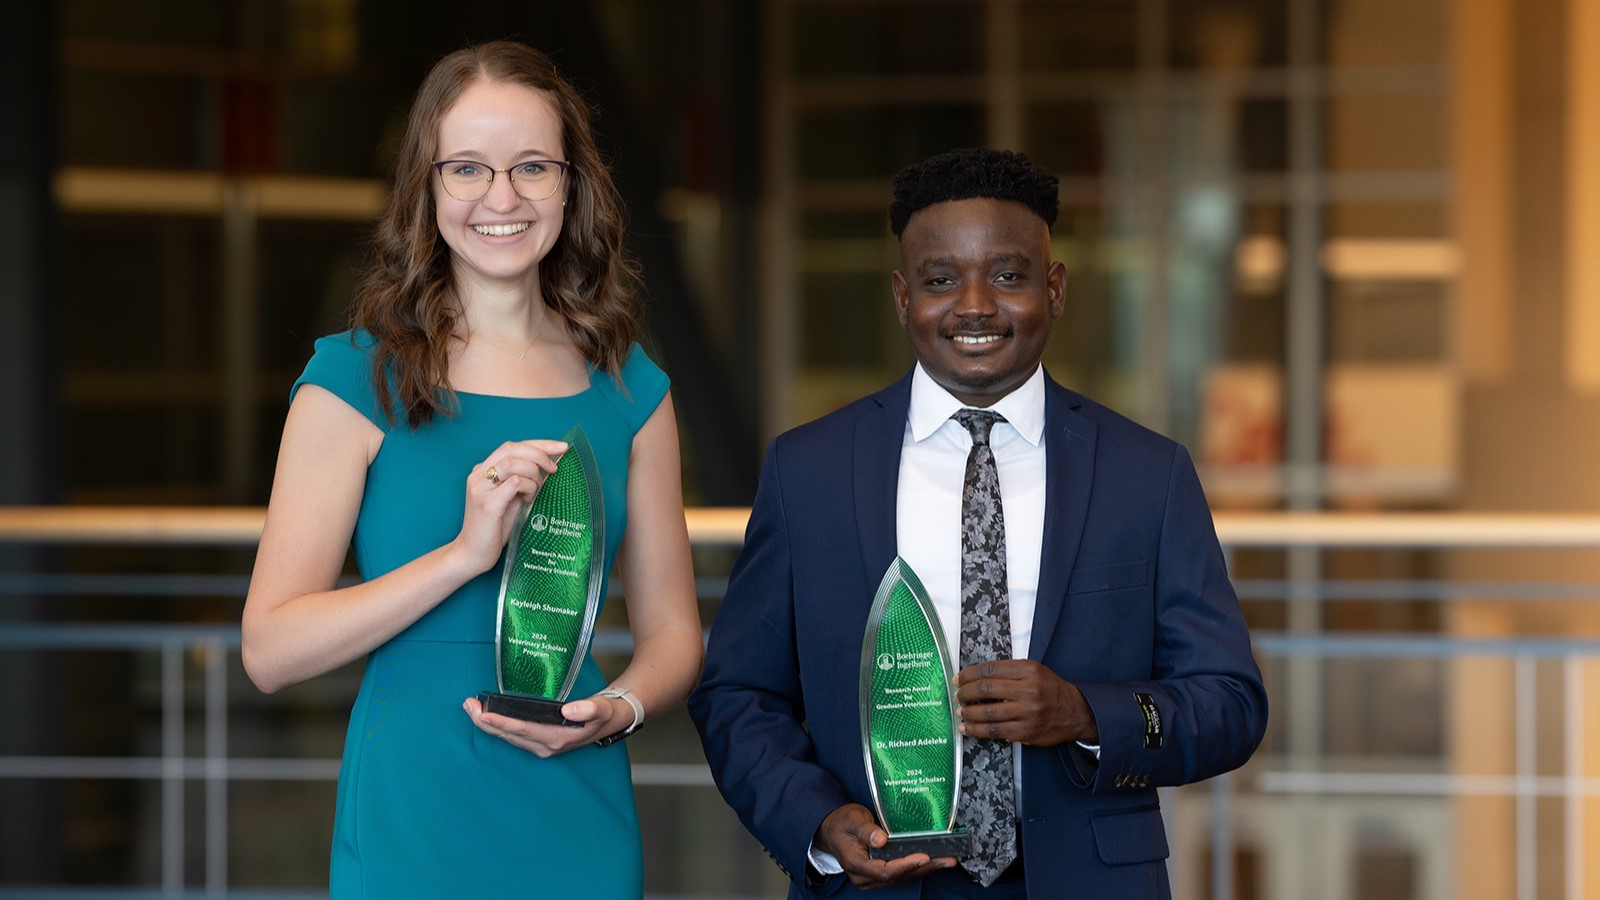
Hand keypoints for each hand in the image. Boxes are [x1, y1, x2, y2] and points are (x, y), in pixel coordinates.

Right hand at [450, 439, 567, 574]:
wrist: (473, 553)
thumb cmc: (494, 527)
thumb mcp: (511, 498)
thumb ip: (522, 481)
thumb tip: (549, 467)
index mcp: (483, 470)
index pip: (513, 446)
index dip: (539, 444)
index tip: (562, 447)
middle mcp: (478, 474)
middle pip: (512, 448)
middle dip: (540, 453)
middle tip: (555, 469)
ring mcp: (480, 488)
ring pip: (514, 463)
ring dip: (534, 473)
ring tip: (537, 489)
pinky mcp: (487, 503)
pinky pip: (515, 483)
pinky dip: (528, 487)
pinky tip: (529, 499)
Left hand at [461, 692, 622, 757]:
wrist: (611, 721)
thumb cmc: (605, 714)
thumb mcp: (603, 709)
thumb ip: (590, 708)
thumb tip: (568, 710)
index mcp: (558, 739)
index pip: (524, 731)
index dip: (503, 722)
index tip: (485, 714)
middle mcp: (545, 746)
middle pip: (509, 735)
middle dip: (486, 722)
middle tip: (468, 705)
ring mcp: (540, 745)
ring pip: (508, 736)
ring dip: (488, 723)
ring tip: (471, 707)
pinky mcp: (538, 740)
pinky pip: (512, 735)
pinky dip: (497, 724)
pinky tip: (486, 714)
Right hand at [813, 803, 955, 888]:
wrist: (831, 830)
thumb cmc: (841, 823)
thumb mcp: (851, 820)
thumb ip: (865, 829)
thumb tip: (881, 839)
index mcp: (856, 863)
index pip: (885, 870)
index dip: (906, 865)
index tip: (924, 856)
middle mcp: (865, 876)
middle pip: (898, 876)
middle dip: (924, 867)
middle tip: (946, 859)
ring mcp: (872, 877)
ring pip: (902, 876)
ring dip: (925, 868)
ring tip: (947, 860)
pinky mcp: (879, 874)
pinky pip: (901, 873)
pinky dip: (918, 867)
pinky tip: (933, 860)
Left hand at [955, 659, 1096, 746]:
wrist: (1075, 712)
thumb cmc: (1050, 690)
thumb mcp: (1034, 670)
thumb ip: (1009, 671)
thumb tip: (976, 677)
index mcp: (1029, 670)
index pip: (990, 670)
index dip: (969, 674)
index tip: (959, 678)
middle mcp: (1028, 690)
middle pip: (985, 689)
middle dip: (965, 693)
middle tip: (958, 695)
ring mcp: (1028, 713)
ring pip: (987, 712)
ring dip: (968, 713)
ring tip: (960, 712)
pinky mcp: (1026, 732)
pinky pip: (995, 731)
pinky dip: (977, 730)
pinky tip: (967, 728)